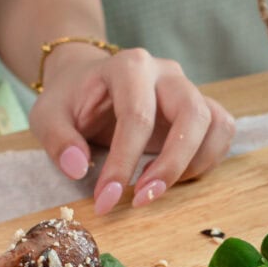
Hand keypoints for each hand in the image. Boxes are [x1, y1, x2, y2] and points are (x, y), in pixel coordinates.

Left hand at [27, 46, 234, 215]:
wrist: (86, 82)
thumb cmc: (69, 100)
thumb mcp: (46, 115)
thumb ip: (58, 140)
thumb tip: (78, 168)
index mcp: (128, 66)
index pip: (137, 117)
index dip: (123, 163)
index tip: (106, 199)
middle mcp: (166, 73)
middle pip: (191, 115)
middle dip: (170, 165)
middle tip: (141, 200)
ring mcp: (187, 88)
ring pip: (215, 123)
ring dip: (194, 165)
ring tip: (157, 189)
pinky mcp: (199, 108)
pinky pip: (221, 131)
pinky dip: (207, 160)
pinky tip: (175, 178)